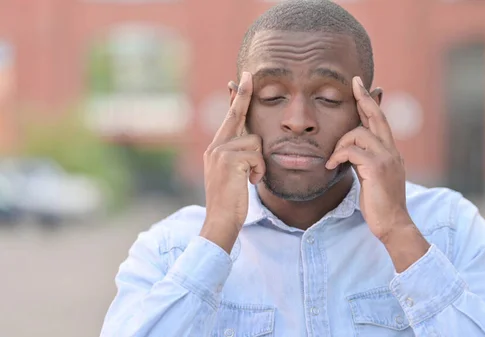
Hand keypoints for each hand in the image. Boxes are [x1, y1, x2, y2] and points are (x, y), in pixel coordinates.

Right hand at [201, 72, 264, 252]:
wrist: (221, 220)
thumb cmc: (232, 201)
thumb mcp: (234, 175)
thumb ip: (240, 156)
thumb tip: (252, 142)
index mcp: (216, 149)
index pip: (229, 119)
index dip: (236, 99)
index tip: (238, 81)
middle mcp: (215, 147)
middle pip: (235, 115)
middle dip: (243, 94)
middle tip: (249, 74)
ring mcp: (220, 152)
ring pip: (255, 142)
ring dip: (259, 162)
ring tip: (250, 178)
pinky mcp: (229, 160)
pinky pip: (257, 155)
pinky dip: (259, 170)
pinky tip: (250, 182)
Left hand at [326, 77, 428, 270]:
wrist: (393, 224)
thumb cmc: (380, 204)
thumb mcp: (373, 177)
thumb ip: (366, 160)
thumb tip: (353, 150)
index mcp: (390, 152)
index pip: (380, 121)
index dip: (371, 103)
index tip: (363, 87)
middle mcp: (391, 151)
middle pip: (377, 116)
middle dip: (364, 98)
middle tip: (354, 83)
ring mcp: (386, 158)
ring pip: (359, 133)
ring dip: (340, 143)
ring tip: (333, 159)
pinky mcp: (377, 168)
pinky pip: (352, 150)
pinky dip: (339, 155)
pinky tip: (332, 166)